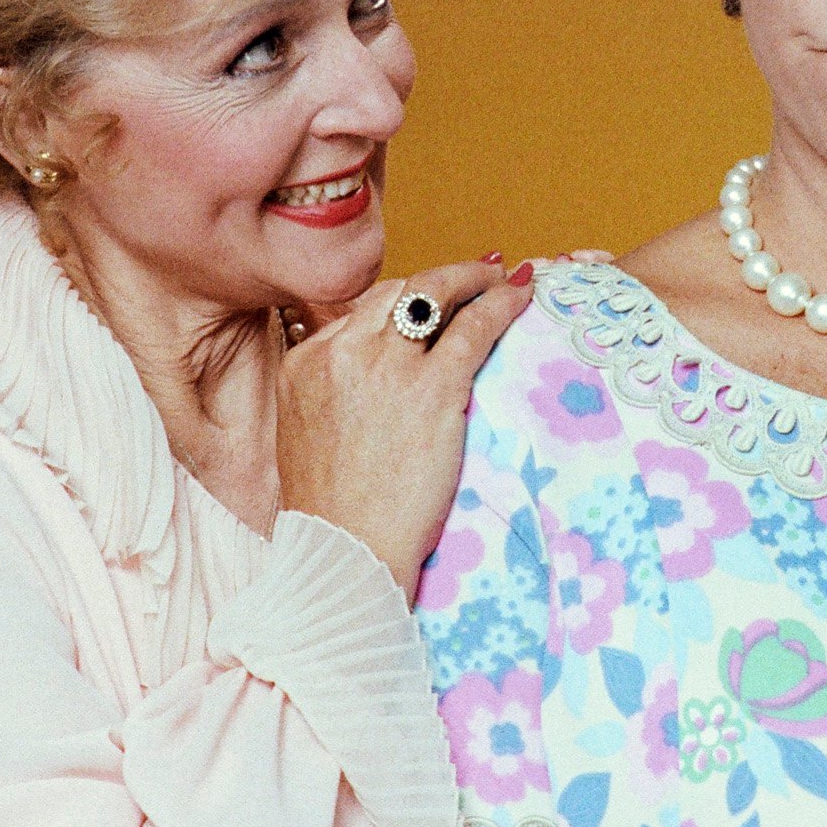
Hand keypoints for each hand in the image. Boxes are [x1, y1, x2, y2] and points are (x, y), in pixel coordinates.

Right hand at [276, 258, 531, 598]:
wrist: (344, 552)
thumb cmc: (334, 513)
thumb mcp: (306, 437)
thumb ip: (332, 396)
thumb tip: (366, 386)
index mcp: (306, 364)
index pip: (364, 311)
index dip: (404, 301)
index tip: (430, 303)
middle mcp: (342, 353)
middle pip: (399, 292)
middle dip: (441, 279)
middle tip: (476, 274)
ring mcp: (386, 366)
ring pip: (435, 295)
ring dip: (473, 278)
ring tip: (500, 275)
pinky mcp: (431, 388)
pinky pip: (473, 328)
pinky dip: (501, 303)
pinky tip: (521, 294)